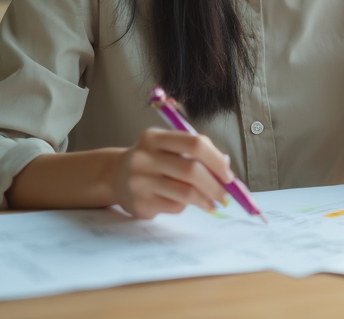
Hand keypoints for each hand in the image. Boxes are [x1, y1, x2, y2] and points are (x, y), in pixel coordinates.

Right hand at [111, 128, 232, 218]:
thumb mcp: (168, 147)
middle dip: (215, 185)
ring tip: (214, 203)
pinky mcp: (139, 203)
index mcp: (154, 137)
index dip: (216, 159)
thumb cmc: (153, 160)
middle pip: (191, 170)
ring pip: (185, 192)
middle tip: (226, 195)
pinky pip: (174, 207)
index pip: (194, 143)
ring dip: (206, 200)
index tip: (228, 174)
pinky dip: (187, 207)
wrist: (114, 176)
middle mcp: (144, 157)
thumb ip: (196, 152)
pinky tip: (187, 204)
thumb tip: (225, 166)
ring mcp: (140, 181)